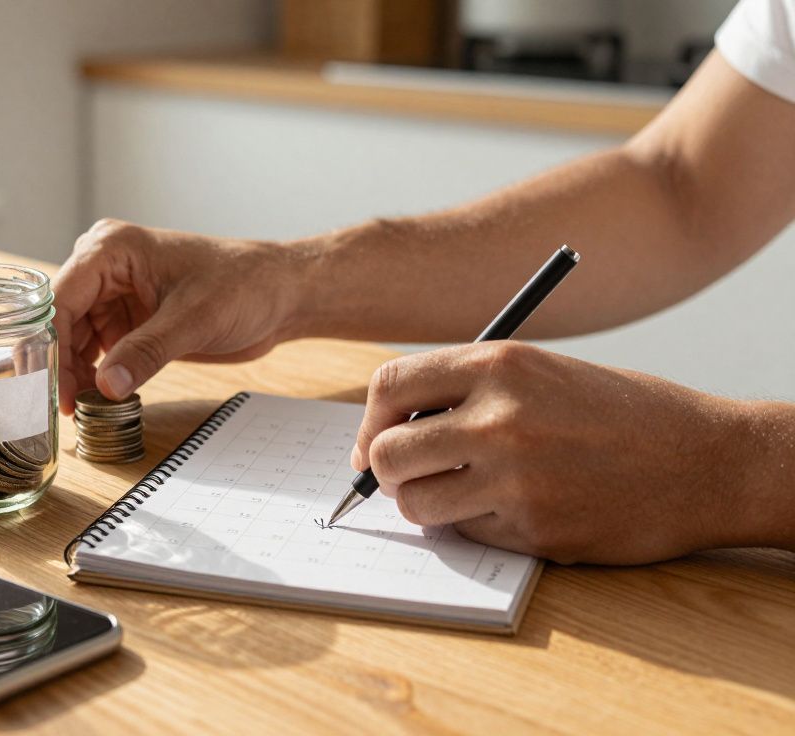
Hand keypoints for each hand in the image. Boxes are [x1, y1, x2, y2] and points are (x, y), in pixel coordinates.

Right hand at [52, 219, 302, 412]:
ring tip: (81, 411)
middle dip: (59, 365)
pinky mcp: (130, 321)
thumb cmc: (244, 285)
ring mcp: (116, 296)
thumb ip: (147, 352)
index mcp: (112, 249)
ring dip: (75, 375)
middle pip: (61, 322)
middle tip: (62, 409)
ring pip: (75, 341)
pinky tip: (100, 400)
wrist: (280, 296)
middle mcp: (105, 269)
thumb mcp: (193, 320)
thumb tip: (106, 386)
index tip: (52, 389)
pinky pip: (98, 352)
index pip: (61, 300)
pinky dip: (96, 376)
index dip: (51, 346)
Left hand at [352, 342, 761, 563]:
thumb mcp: (540, 373)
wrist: (706, 461)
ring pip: (416, 504)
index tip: (375, 442)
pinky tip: (518, 508)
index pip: (389, 386)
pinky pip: (466, 533)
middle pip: (387, 454)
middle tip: (410, 477)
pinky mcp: (534, 529)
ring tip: (461, 494)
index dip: (371, 421)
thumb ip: (465, 393)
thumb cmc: (620, 413)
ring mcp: (515, 478)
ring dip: (426, 505)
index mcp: (499, 364)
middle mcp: (499, 418)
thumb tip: (387, 433)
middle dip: (387, 472)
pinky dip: (477, 527)